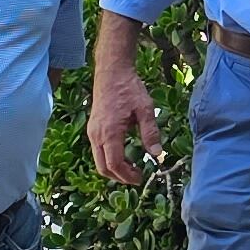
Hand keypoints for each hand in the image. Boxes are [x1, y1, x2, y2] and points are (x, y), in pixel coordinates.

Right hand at [88, 30, 164, 184]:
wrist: (111, 72)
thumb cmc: (129, 88)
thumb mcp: (145, 109)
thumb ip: (150, 133)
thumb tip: (157, 154)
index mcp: (110, 132)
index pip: (114, 164)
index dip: (127, 176)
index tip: (141, 178)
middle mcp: (96, 135)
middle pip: (103, 167)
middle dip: (119, 177)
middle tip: (137, 177)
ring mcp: (92, 132)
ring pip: (98, 161)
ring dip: (113, 169)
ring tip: (132, 168)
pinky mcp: (92, 128)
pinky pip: (97, 151)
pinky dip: (108, 159)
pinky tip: (123, 155)